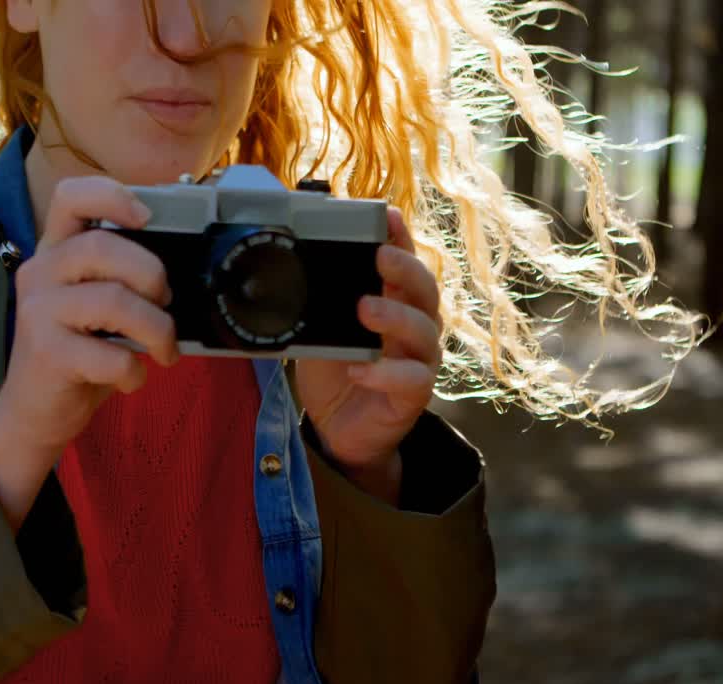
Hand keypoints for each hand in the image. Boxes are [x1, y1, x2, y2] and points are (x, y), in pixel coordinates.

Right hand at [0, 176, 178, 528]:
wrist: (33, 413)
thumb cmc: (78, 353)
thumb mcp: (96, 306)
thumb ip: (121, 277)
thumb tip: (185, 267)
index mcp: (55, 252)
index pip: (70, 196)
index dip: (111, 195)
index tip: (147, 216)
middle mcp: (39, 272)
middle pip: (103, 248)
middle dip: (152, 275)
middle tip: (166, 303)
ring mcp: (39, 312)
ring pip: (114, 301)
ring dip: (156, 328)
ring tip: (164, 349)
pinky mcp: (47, 354)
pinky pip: (111, 356)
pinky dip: (135, 372)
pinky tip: (132, 378)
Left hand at [293, 207, 441, 500]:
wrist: (339, 428)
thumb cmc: (335, 372)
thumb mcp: (322, 330)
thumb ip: (321, 302)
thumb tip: (297, 267)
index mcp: (395, 302)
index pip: (405, 262)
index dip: (401, 237)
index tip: (387, 216)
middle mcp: (415, 326)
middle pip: (425, 290)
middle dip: (404, 268)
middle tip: (379, 257)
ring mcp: (419, 359)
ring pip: (424, 331)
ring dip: (395, 316)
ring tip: (365, 309)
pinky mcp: (414, 394)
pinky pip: (411, 379)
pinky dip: (385, 372)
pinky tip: (359, 369)